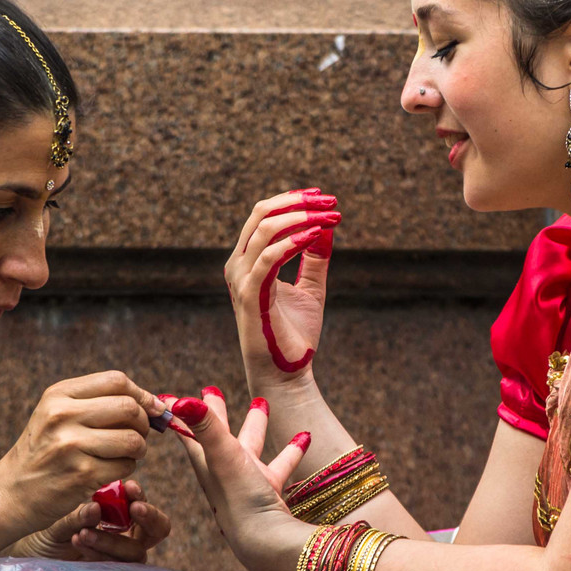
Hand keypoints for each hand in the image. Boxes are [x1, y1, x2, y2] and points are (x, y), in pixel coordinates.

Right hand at [0, 371, 162, 539]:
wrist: (11, 493)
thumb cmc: (44, 451)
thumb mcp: (57, 415)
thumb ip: (99, 402)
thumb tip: (155, 404)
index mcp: (58, 394)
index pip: (116, 380)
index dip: (141, 394)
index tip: (152, 408)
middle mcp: (62, 415)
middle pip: (129, 407)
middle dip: (143, 422)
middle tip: (138, 435)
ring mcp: (71, 445)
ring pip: (132, 439)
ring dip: (138, 449)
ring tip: (124, 454)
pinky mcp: (81, 475)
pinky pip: (126, 466)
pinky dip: (126, 469)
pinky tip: (109, 470)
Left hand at [10, 480, 171, 562]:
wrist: (32, 554)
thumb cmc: (50, 528)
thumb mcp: (61, 517)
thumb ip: (78, 514)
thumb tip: (96, 508)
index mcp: (120, 514)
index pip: (142, 504)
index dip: (141, 496)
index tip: (130, 487)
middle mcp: (127, 535)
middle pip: (158, 529)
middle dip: (150, 517)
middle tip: (134, 508)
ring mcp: (121, 558)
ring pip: (135, 551)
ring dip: (113, 540)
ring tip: (83, 532)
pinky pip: (116, 567)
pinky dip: (99, 553)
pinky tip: (77, 539)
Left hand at [168, 393, 314, 570]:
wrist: (267, 544)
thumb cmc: (240, 501)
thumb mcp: (224, 457)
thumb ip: (207, 428)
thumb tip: (180, 400)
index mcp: (207, 461)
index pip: (188, 431)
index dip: (177, 413)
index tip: (164, 395)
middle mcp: (224, 471)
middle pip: (217, 435)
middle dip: (216, 413)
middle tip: (212, 389)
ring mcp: (247, 482)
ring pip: (249, 447)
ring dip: (255, 426)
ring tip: (262, 403)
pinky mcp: (269, 492)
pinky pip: (280, 465)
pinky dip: (290, 450)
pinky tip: (304, 437)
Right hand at [224, 189, 338, 386]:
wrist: (286, 372)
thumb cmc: (294, 334)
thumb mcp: (311, 288)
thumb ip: (315, 258)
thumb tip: (327, 226)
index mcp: (248, 261)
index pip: (264, 215)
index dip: (294, 200)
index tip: (325, 197)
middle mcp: (239, 265)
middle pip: (261, 213)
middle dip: (298, 202)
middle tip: (331, 202)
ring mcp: (241, 278)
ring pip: (265, 229)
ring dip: (302, 218)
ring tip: (330, 218)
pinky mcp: (250, 294)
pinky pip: (270, 257)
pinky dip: (294, 241)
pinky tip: (316, 236)